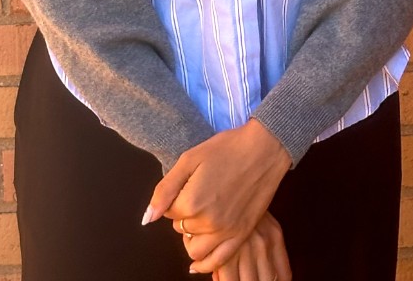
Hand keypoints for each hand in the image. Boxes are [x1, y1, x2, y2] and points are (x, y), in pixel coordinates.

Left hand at [143, 118, 290, 268]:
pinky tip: (198, 262)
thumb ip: (165, 190)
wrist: (263, 149)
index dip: (175, 199)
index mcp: (192, 202)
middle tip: (198, 195)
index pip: (169, 213)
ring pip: (195, 249)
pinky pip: (218, 261)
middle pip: (182, 229)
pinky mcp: (241, 235)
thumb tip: (148, 218)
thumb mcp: (189, 159)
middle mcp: (207, 222)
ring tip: (201, 219)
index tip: (188, 186)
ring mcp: (226, 231)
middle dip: (185, 216)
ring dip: (193, 237)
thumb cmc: (227, 148)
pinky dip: (205, 264)